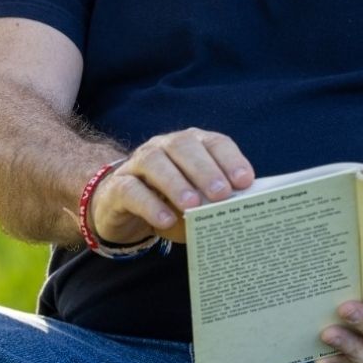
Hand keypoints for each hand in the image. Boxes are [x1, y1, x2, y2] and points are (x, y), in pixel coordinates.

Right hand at [88, 127, 253, 244]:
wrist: (121, 209)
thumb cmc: (168, 203)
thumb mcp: (195, 203)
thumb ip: (213, 204)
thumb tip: (236, 217)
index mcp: (190, 145)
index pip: (213, 142)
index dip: (230, 159)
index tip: (245, 181)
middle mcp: (164, 146)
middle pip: (184, 146)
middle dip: (205, 169)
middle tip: (221, 194)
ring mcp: (138, 163)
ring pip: (155, 162)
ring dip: (176, 183)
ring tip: (192, 206)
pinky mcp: (117, 187)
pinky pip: (132, 190)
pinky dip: (150, 204)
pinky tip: (165, 220)